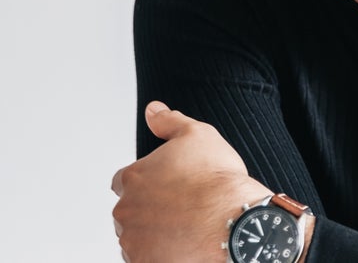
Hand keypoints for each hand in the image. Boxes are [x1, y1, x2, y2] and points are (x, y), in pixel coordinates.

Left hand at [112, 101, 271, 261]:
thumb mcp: (197, 134)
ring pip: (137, 235)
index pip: (124, 179)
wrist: (232, 219)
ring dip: (154, 231)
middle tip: (182, 204)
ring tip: (186, 225)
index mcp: (133, 177)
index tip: (168, 184)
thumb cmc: (216, 178)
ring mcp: (134, 240)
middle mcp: (126, 209)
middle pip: (130, 209)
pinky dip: (161, 252)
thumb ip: (168, 121)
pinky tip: (184, 242)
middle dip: (150, 207)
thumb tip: (152, 110)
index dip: (148, 180)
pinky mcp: (145, 262)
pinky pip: (146, 257)